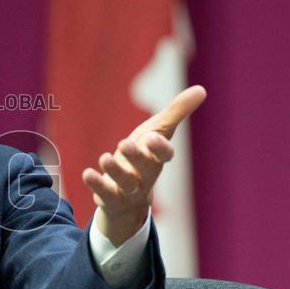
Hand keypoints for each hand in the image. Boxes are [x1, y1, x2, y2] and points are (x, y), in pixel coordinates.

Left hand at [82, 85, 206, 245]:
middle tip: (125, 144)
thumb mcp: (158, 132)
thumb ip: (177, 112)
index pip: (165, 155)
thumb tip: (202, 90)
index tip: (153, 137)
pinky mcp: (110, 198)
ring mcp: (128, 190)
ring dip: (115, 171)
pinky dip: (96, 184)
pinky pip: (105, 194)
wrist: (127, 197)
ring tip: (105, 158)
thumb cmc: (144, 157)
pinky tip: (87, 173)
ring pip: (125, 183)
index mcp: (158, 158)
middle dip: (137, 157)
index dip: (160, 148)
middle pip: (146, 169)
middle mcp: (145, 176)